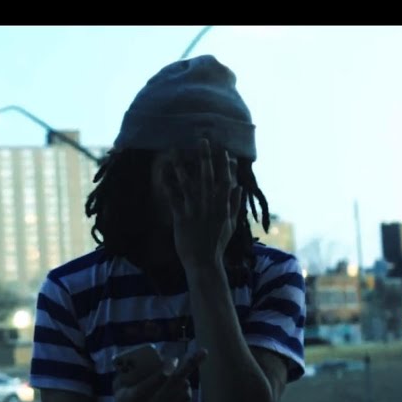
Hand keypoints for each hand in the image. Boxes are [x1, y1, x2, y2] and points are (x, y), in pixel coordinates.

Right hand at [109, 350, 205, 401]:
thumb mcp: (118, 390)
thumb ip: (127, 373)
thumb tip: (142, 356)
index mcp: (134, 397)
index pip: (155, 381)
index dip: (167, 368)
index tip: (174, 359)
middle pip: (174, 383)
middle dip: (189, 366)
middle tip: (203, 352)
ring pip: (182, 391)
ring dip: (186, 378)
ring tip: (184, 370)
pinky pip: (184, 401)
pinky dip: (186, 389)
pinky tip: (183, 384)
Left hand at [161, 139, 241, 269]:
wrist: (205, 262)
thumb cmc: (217, 243)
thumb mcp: (230, 224)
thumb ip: (234, 204)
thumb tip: (238, 186)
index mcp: (222, 205)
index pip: (225, 179)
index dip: (224, 163)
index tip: (223, 148)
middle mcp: (210, 204)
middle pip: (207, 176)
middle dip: (205, 157)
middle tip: (202, 140)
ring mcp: (195, 209)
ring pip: (188, 183)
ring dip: (182, 165)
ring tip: (175, 150)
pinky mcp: (181, 217)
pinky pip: (173, 196)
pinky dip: (168, 183)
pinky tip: (163, 171)